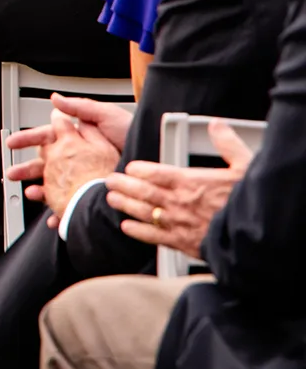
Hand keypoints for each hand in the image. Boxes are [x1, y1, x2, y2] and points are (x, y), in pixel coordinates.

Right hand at [5, 95, 132, 221]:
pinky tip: (56, 215)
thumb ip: (80, 108)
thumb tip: (56, 100)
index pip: (48, 137)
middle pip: (47, 162)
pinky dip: (63, 211)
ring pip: (57, 184)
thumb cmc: (138, 136)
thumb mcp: (108, 116)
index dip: (29, 140)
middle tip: (13, 174)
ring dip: (42, 190)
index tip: (13, 144)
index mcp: (80, 137)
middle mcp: (81, 157)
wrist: (158, 158)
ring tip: (33, 194)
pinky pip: (74, 204)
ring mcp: (87, 176)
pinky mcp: (95, 194)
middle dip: (28, 169)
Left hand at [106, 120, 254, 257]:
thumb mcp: (245, 167)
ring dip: (125, 204)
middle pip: (143, 191)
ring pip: (143, 212)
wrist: (257, 238)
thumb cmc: (252, 203)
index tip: (129, 168)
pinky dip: (137, 231)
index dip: (138, 170)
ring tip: (111, 199)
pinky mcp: (182, 243)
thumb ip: (227, 144)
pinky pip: (154, 236)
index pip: (155, 172)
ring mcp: (178, 223)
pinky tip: (127, 227)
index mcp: (191, 182)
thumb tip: (217, 125)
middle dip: (124, 185)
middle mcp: (179, 202)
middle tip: (110, 181)